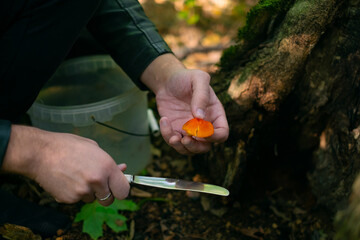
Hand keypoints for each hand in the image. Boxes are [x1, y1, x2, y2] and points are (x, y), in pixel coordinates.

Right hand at [2, 125, 129, 205]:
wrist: (40, 152)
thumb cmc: (67, 146)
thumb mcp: (93, 148)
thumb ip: (109, 162)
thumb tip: (122, 169)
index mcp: (107, 167)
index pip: (123, 191)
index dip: (119, 190)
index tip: (115, 188)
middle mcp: (97, 181)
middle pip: (108, 200)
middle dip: (104, 195)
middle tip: (95, 184)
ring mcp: (83, 191)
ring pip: (91, 199)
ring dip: (87, 192)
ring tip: (75, 175)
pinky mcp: (69, 199)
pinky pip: (76, 200)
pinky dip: (72, 193)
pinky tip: (65, 180)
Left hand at [156, 69, 228, 154]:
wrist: (168, 81)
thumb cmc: (186, 78)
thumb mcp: (198, 79)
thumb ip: (201, 95)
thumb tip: (200, 117)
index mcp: (215, 114)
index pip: (222, 133)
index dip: (214, 137)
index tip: (199, 131)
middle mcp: (204, 125)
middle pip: (206, 147)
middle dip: (196, 147)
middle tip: (185, 139)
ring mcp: (189, 130)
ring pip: (190, 149)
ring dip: (181, 147)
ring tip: (173, 137)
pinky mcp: (176, 130)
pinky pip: (173, 141)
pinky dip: (167, 135)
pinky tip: (164, 120)